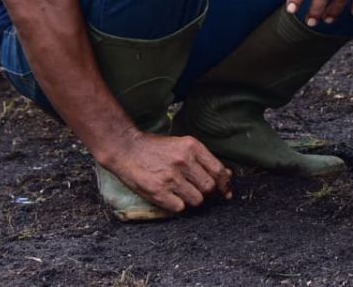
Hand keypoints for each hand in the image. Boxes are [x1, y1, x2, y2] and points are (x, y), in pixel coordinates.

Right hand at [99, 130, 231, 212]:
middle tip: (197, 190)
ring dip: (192, 199)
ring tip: (181, 192)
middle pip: (209, 187)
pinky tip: (170, 197)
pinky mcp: (157, 191)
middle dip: (206, 192)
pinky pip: (179, 207)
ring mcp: (171, 177)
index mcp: (192, 147)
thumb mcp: (182, 146)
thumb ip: (203, 160)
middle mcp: (184, 161)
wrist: (126, 148)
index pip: (218, 170)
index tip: (226, 192)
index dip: (225, 184)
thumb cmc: (156, 148)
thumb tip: (226, 175)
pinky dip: (177, 205)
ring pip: (197, 199)